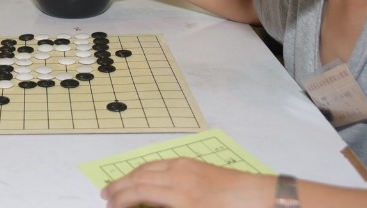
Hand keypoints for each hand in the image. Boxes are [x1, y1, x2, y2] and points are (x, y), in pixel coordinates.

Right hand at [101, 158, 273, 207]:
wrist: (262, 198)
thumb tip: (147, 205)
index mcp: (179, 196)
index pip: (138, 193)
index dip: (120, 200)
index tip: (109, 207)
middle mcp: (178, 176)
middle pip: (138, 177)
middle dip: (119, 186)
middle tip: (104, 195)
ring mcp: (185, 166)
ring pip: (148, 167)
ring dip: (130, 176)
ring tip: (118, 186)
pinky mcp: (194, 163)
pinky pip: (161, 162)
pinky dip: (145, 169)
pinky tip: (144, 175)